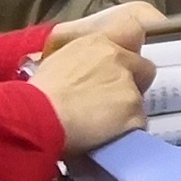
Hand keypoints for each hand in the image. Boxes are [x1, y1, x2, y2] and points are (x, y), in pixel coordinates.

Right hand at [31, 4, 158, 150]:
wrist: (36, 115)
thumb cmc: (36, 94)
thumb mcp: (57, 63)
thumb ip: (80, 63)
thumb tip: (83, 76)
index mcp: (98, 43)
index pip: (129, 42)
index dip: (126, 61)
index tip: (119, 74)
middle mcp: (118, 59)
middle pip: (144, 70)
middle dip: (134, 85)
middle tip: (114, 103)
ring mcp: (128, 86)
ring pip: (139, 101)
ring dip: (127, 112)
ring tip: (104, 126)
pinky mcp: (133, 113)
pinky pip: (137, 125)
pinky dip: (126, 133)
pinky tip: (109, 138)